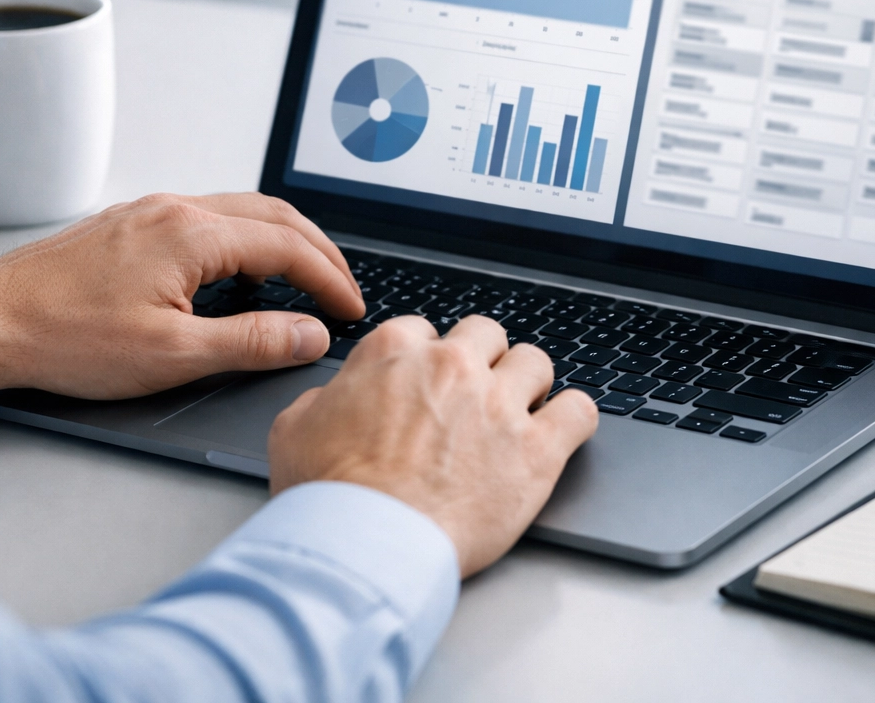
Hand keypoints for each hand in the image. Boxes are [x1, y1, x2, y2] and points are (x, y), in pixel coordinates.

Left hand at [0, 193, 364, 397]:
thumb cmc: (65, 338)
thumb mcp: (171, 355)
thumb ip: (251, 342)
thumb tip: (309, 334)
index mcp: (192, 234)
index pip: (288, 247)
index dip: (329, 279)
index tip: (350, 309)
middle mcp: (175, 209)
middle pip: (274, 214)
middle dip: (319, 250)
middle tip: (343, 287)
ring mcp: (150, 212)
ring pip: (241, 210)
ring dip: (284, 239)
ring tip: (306, 275)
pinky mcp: (131, 224)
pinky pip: (209, 216)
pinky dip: (246, 237)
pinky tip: (243, 267)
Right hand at [267, 315, 598, 576]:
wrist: (365, 546)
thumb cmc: (328, 497)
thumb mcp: (294, 430)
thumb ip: (325, 400)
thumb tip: (335, 398)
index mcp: (395, 352)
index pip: (425, 330)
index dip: (427, 360)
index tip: (429, 385)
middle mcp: (453, 366)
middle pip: (487, 334)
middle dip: (483, 360)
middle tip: (475, 395)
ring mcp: (499, 404)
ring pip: (536, 362)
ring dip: (528, 384)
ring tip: (521, 411)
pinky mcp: (537, 450)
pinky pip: (580, 410)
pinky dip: (574, 417)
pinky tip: (562, 430)